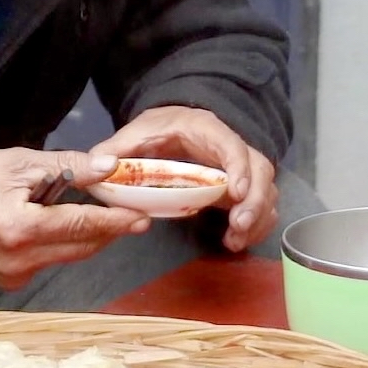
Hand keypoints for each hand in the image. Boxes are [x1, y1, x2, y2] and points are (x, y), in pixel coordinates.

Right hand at [0, 147, 149, 288]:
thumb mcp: (16, 163)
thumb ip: (66, 167)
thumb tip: (107, 169)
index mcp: (21, 230)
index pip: (83, 227)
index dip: (117, 221)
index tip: (143, 216)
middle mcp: (20, 262)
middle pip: (82, 248)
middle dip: (109, 230)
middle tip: (133, 211)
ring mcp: (14, 277)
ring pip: (68, 257)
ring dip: (86, 236)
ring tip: (101, 212)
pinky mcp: (9, 283)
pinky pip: (49, 262)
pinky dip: (62, 244)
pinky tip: (62, 225)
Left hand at [96, 103, 281, 249]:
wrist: (174, 126)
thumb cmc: (157, 130)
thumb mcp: (135, 135)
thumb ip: (115, 150)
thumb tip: (100, 166)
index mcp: (208, 131)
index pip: (233, 145)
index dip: (239, 167)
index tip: (234, 192)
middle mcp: (233, 148)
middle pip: (261, 171)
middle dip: (255, 200)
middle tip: (240, 225)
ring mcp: (242, 170)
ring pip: (266, 191)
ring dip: (257, 218)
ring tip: (235, 240)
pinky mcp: (242, 189)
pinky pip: (261, 206)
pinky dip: (256, 226)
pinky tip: (235, 240)